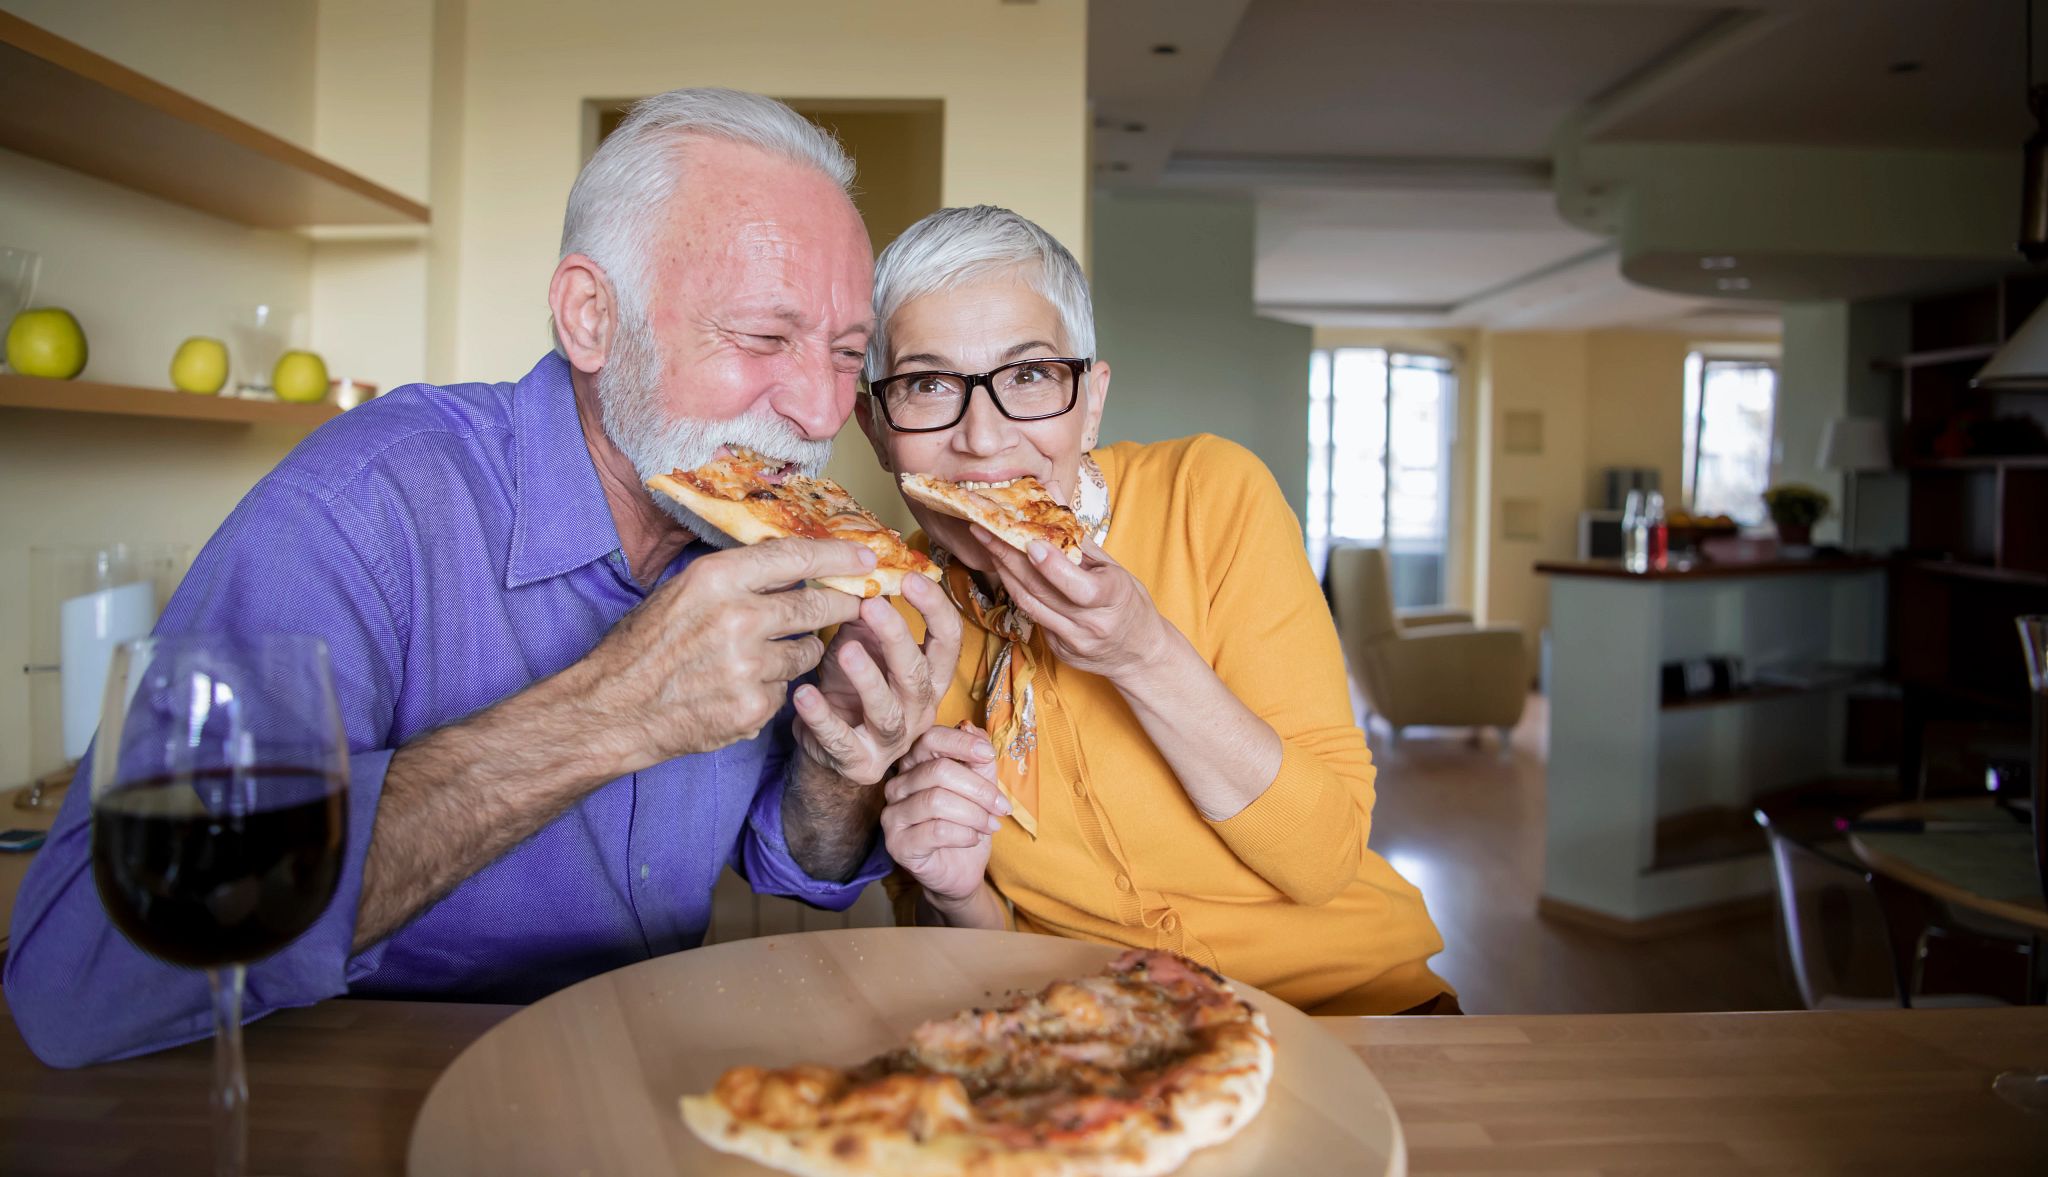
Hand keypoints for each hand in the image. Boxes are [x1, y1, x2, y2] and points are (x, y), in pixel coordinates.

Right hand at [580, 538, 873, 770]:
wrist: (615, 708)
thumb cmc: (646, 645)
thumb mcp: (684, 591)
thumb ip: (739, 578)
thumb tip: (798, 565)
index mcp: (718, 578)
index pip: (797, 556)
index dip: (839, 555)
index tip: (867, 556)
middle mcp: (739, 618)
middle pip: (816, 606)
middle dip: (840, 605)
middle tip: (853, 603)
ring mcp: (748, 667)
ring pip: (806, 653)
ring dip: (797, 652)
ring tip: (759, 655)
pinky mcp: (753, 708)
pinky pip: (787, 690)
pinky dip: (772, 688)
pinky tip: (738, 688)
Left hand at [792, 572, 963, 785]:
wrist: (831, 750)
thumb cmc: (850, 689)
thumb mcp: (862, 646)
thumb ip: (865, 616)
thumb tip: (860, 569)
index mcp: (930, 676)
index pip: (948, 640)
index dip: (934, 608)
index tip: (909, 578)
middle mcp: (919, 708)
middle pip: (918, 674)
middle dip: (897, 638)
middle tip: (872, 605)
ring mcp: (893, 740)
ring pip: (886, 711)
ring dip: (867, 679)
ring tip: (845, 650)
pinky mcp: (861, 763)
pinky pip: (841, 740)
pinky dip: (821, 717)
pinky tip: (803, 693)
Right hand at [880, 723, 1006, 904]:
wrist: (961, 871)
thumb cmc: (967, 825)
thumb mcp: (981, 787)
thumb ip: (978, 759)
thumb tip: (972, 728)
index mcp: (914, 765)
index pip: (929, 739)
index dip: (961, 743)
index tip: (989, 754)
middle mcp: (897, 786)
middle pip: (938, 771)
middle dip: (979, 788)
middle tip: (1002, 806)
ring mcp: (893, 816)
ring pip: (937, 801)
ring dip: (974, 814)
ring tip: (991, 825)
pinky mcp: (897, 844)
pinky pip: (936, 830)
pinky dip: (964, 833)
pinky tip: (974, 838)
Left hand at [968, 526, 1169, 681]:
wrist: (1139, 652)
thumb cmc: (1127, 602)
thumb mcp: (1113, 568)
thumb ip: (1079, 537)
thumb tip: (1051, 493)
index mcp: (1113, 599)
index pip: (1079, 586)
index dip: (1052, 565)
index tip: (1029, 542)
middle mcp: (1092, 624)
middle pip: (1042, 591)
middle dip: (1009, 557)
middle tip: (985, 529)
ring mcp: (1073, 641)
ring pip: (1029, 604)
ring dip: (1004, 573)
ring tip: (987, 545)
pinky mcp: (1058, 650)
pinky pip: (1033, 616)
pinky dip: (1017, 591)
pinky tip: (1005, 571)